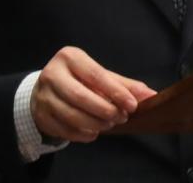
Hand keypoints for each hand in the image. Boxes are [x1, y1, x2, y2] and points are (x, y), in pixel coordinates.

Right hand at [31, 46, 156, 142]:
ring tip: (108, 125)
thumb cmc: (79, 80)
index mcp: (69, 57)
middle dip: (105, 110)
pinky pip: (64, 130)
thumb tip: (152, 96)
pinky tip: (93, 132)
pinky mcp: (40, 115)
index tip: (132, 106)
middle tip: (121, 118)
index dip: (116, 92)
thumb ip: (125, 85)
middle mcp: (52, 74)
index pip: (95, 75)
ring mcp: (43, 96)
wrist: (45, 89)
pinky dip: (82, 134)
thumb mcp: (100, 76)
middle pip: (81, 96)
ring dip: (95, 124)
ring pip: (71, 115)